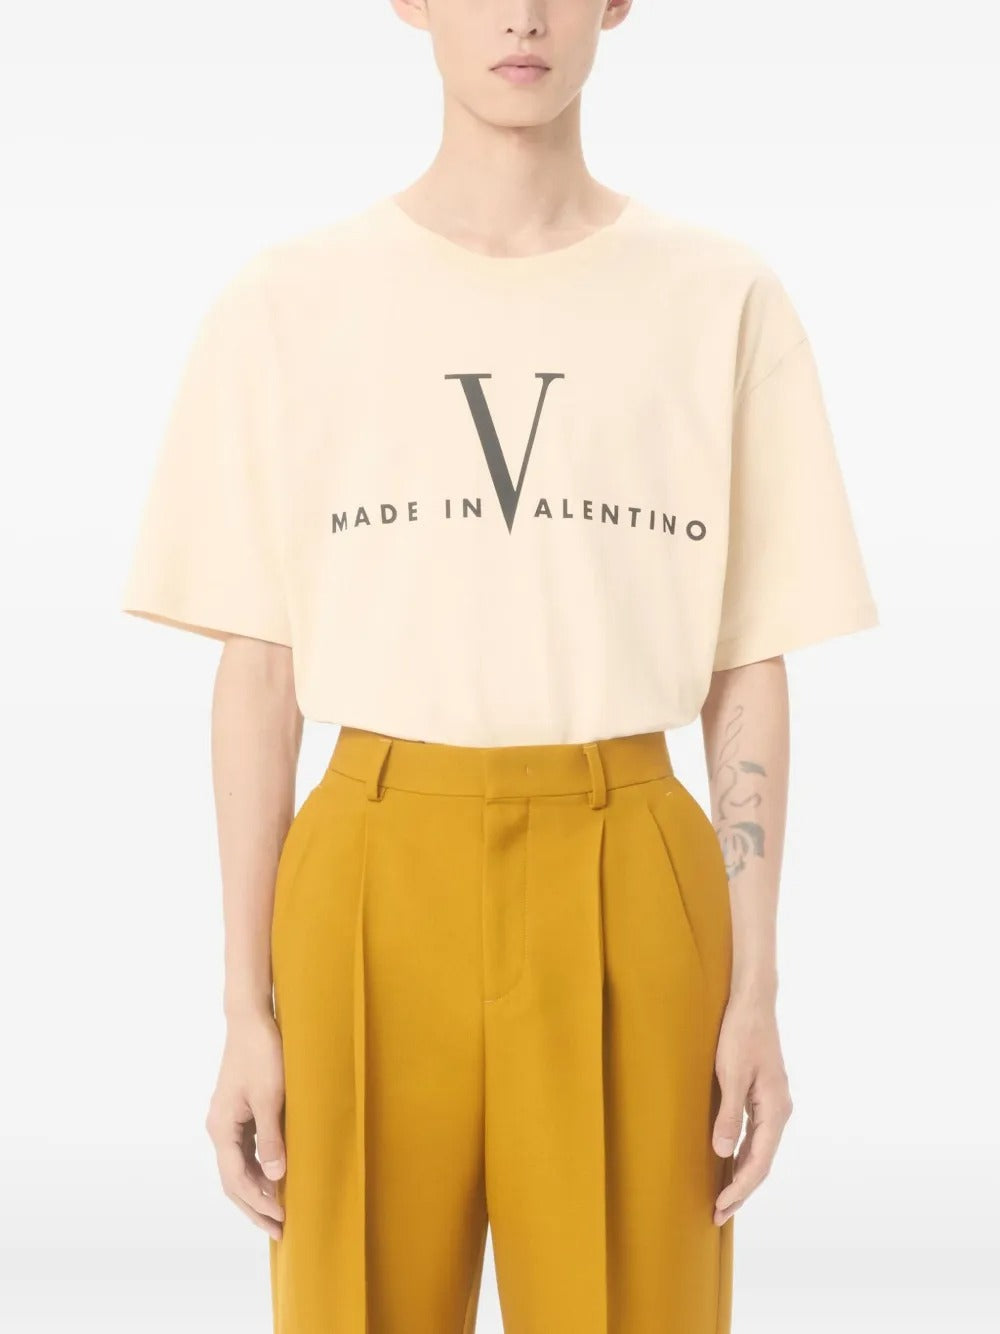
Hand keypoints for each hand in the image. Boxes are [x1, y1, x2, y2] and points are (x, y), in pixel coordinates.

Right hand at [205, 1010, 286, 1239]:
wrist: (251, 1020)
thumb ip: (272, 1138)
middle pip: (234, 1179)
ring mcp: (228, 1120)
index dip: (258, 1203)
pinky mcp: (239, 1112)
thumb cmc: (261, 1054)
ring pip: (239, 1167)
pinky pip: (246, 1151)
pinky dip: (259, 1169)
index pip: (236, 1180)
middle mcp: (219, 1128)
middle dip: (255, 1206)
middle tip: (279, 1229)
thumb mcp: (269, 1097)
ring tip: (279, 1210)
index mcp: (222, 1128)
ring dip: (257, 1190)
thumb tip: (275, 1177)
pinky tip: (276, 1178)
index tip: (280, 1220)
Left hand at [711, 988, 792, 1224]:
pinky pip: (756, 1135)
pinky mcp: (764, 1096)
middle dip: (740, 1189)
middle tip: (717, 1214)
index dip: (739, 1188)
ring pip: (759, 1150)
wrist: (752, 1002)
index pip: (758, 1162)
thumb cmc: (741, 1033)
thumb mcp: (730, 1073)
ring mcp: (774, 1103)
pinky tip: (729, 1161)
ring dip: (741, 1174)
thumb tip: (722, 1154)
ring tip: (722, 1197)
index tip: (720, 1206)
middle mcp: (779, 1110)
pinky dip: (743, 1154)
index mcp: (775, 1109)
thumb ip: (728, 1114)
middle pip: (761, 1161)